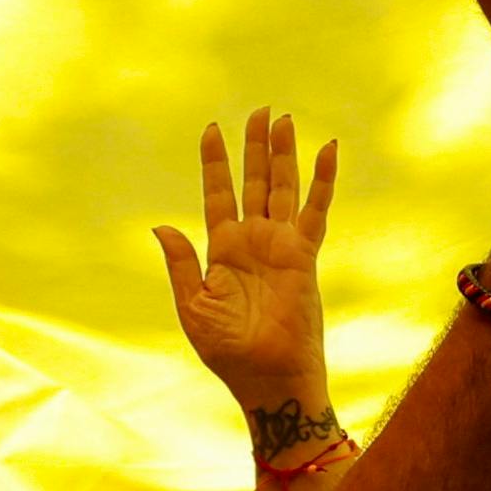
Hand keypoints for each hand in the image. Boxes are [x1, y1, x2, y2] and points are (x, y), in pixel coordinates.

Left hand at [153, 108, 339, 417]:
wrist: (269, 379)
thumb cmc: (229, 353)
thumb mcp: (194, 308)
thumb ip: (181, 265)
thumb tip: (162, 226)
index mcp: (222, 250)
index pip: (218, 194)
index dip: (215, 162)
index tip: (212, 129)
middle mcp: (253, 241)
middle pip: (255, 182)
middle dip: (254, 147)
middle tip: (259, 111)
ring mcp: (280, 245)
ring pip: (283, 188)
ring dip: (282, 154)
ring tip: (282, 119)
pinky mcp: (304, 255)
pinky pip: (316, 210)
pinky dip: (323, 179)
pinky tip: (328, 149)